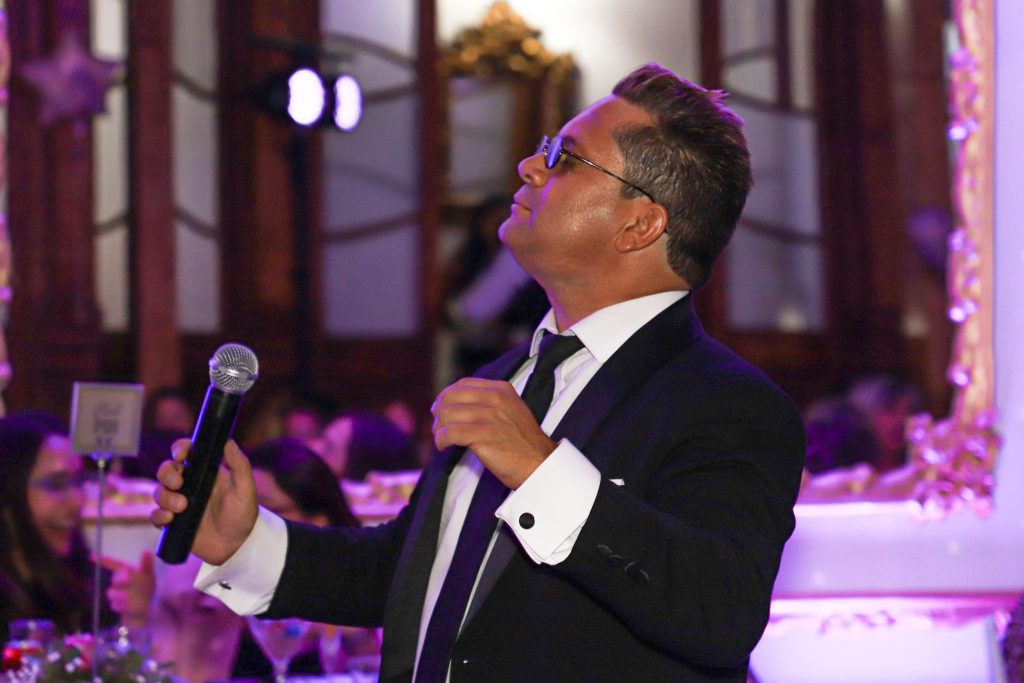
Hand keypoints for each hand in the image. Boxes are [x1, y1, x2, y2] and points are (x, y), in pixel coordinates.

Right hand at [101, 550, 154, 629]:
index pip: (113, 564)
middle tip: (127, 578)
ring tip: (127, 596)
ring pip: (112, 593)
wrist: (148, 606)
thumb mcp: (148, 575)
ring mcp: (117, 594)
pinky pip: (115, 605)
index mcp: (126, 571)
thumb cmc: (146, 587)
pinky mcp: (117, 606)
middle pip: (115, 579)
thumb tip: (147, 550)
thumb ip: (147, 564)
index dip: (103, 561)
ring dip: (119, 594)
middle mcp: (119, 582)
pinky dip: (121, 606)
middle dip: (119, 579)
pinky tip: (127, 606)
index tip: (92, 557)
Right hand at [151, 438, 257, 564]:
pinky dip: (158, 515)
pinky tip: (169, 519)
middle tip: (178, 483)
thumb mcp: (245, 488)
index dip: (180, 449)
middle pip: (167, 470)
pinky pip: (156, 516)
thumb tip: (228, 441)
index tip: (182, 455)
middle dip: (167, 473)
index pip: (186, 453)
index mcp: (205, 472)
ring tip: (183, 506)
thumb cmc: (243, 514)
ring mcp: (180, 503)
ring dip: (165, 497)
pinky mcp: (173, 523)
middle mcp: (190, 485)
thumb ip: (240, 465)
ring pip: (159, 492)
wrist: (237, 545)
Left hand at [431, 378, 555, 488]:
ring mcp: (489, 416)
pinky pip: (450, 432)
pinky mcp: (483, 434)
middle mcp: (494, 398)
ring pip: (447, 414)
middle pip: (451, 397)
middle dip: (439, 412)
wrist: (539, 463)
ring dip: (439, 428)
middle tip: (438, 426)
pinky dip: (441, 440)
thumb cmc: (523, 443)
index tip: (442, 408)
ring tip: (441, 439)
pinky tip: (444, 446)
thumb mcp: (511, 411)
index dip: (447, 396)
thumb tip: (459, 406)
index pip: (463, 384)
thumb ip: (490, 403)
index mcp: (501, 390)